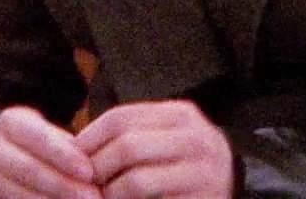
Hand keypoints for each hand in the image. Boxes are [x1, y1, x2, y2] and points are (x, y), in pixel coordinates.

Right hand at [0, 104, 103, 198]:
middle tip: (92, 197)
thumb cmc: (46, 142)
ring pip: (21, 194)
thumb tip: (94, 169)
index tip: (89, 171)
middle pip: (29, 169)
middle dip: (63, 185)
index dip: (63, 156)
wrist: (15, 154)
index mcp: (9, 122)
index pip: (37, 138)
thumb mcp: (55, 134)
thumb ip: (70, 148)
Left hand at [76, 100, 232, 198]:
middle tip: (80, 186)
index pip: (120, 118)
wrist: (235, 190)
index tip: (70, 159)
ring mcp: (202, 172)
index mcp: (180, 115)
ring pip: (136, 180)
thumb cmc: (186, 168)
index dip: (89, 139)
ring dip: (108, 195)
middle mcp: (194, 138)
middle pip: (126, 146)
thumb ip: (130, 138)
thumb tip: (72, 147)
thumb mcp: (164, 141)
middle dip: (95, 170)